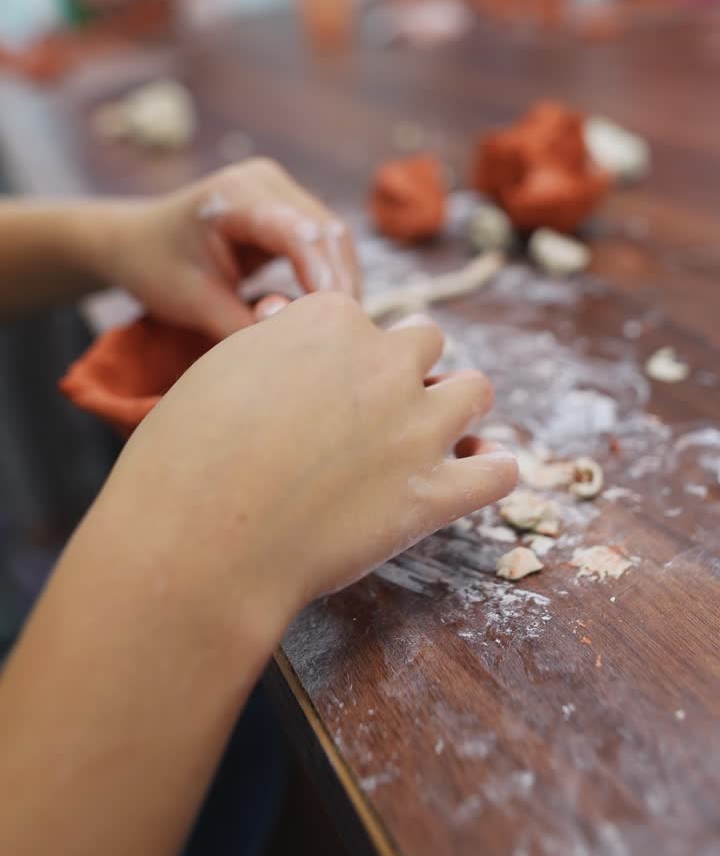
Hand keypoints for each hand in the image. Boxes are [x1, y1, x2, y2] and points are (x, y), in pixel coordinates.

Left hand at [93, 159, 360, 337]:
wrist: (134, 241)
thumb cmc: (155, 269)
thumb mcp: (193, 303)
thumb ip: (243, 325)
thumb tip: (298, 345)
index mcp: (235, 193)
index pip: (297, 232)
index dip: (321, 277)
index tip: (334, 322)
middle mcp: (266, 180)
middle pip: (327, 233)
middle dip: (339, 285)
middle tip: (345, 337)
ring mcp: (281, 189)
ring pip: (334, 238)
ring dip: (341, 283)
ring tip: (340, 330)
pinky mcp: (289, 207)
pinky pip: (325, 243)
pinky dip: (330, 277)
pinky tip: (329, 313)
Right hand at [100, 297, 518, 627]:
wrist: (199, 540)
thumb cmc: (186, 454)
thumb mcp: (220, 366)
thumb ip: (271, 340)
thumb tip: (283, 314)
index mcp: (330, 319)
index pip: (359, 319)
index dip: (341, 354)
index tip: (320, 386)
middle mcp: (385, 361)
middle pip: (425, 343)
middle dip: (403, 371)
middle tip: (369, 415)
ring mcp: (417, 427)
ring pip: (476, 391)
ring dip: (455, 409)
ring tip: (425, 439)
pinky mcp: (433, 494)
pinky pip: (498, 470)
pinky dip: (490, 471)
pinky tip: (469, 478)